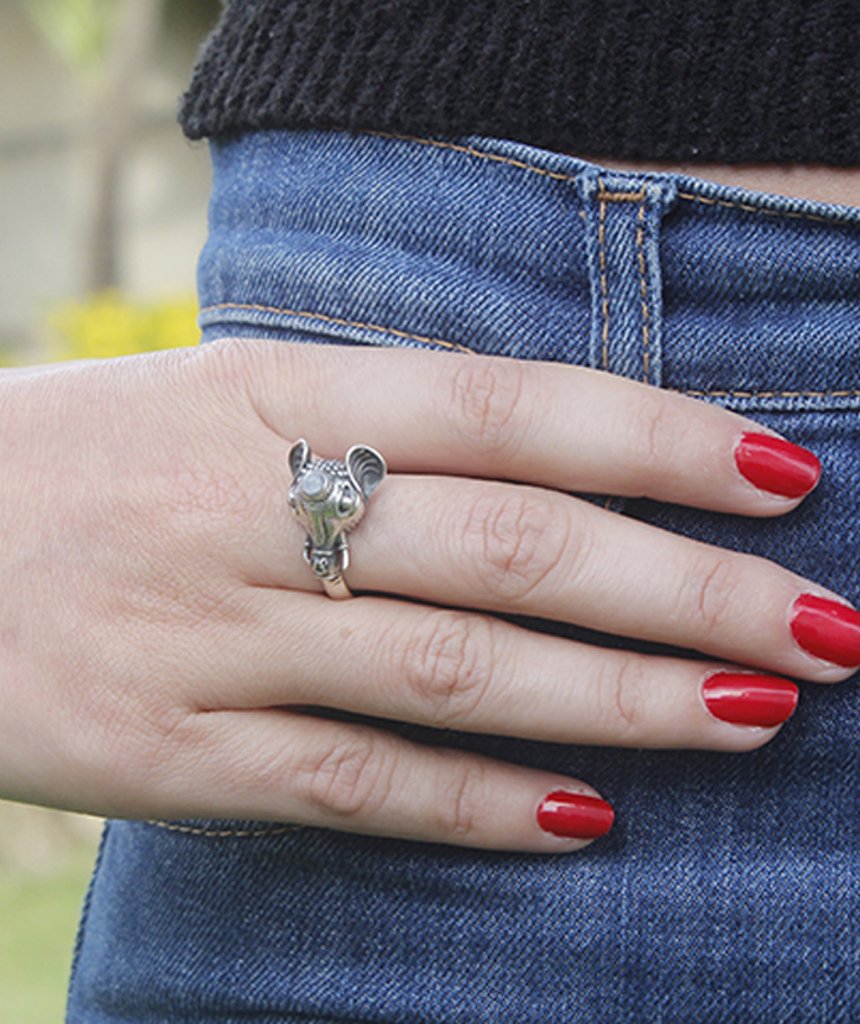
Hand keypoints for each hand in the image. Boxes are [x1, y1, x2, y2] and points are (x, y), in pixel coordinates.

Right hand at [0, 340, 853, 852]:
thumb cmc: (87, 461)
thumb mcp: (219, 401)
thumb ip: (370, 430)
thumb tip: (550, 469)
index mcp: (266, 392)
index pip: (507, 408)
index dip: (655, 439)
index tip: (781, 479)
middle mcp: (248, 512)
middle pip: (513, 548)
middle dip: (685, 590)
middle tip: (824, 628)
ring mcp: (206, 639)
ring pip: (456, 674)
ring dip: (622, 703)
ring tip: (754, 718)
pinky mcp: (163, 756)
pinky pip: (353, 786)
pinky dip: (480, 807)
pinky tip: (588, 820)